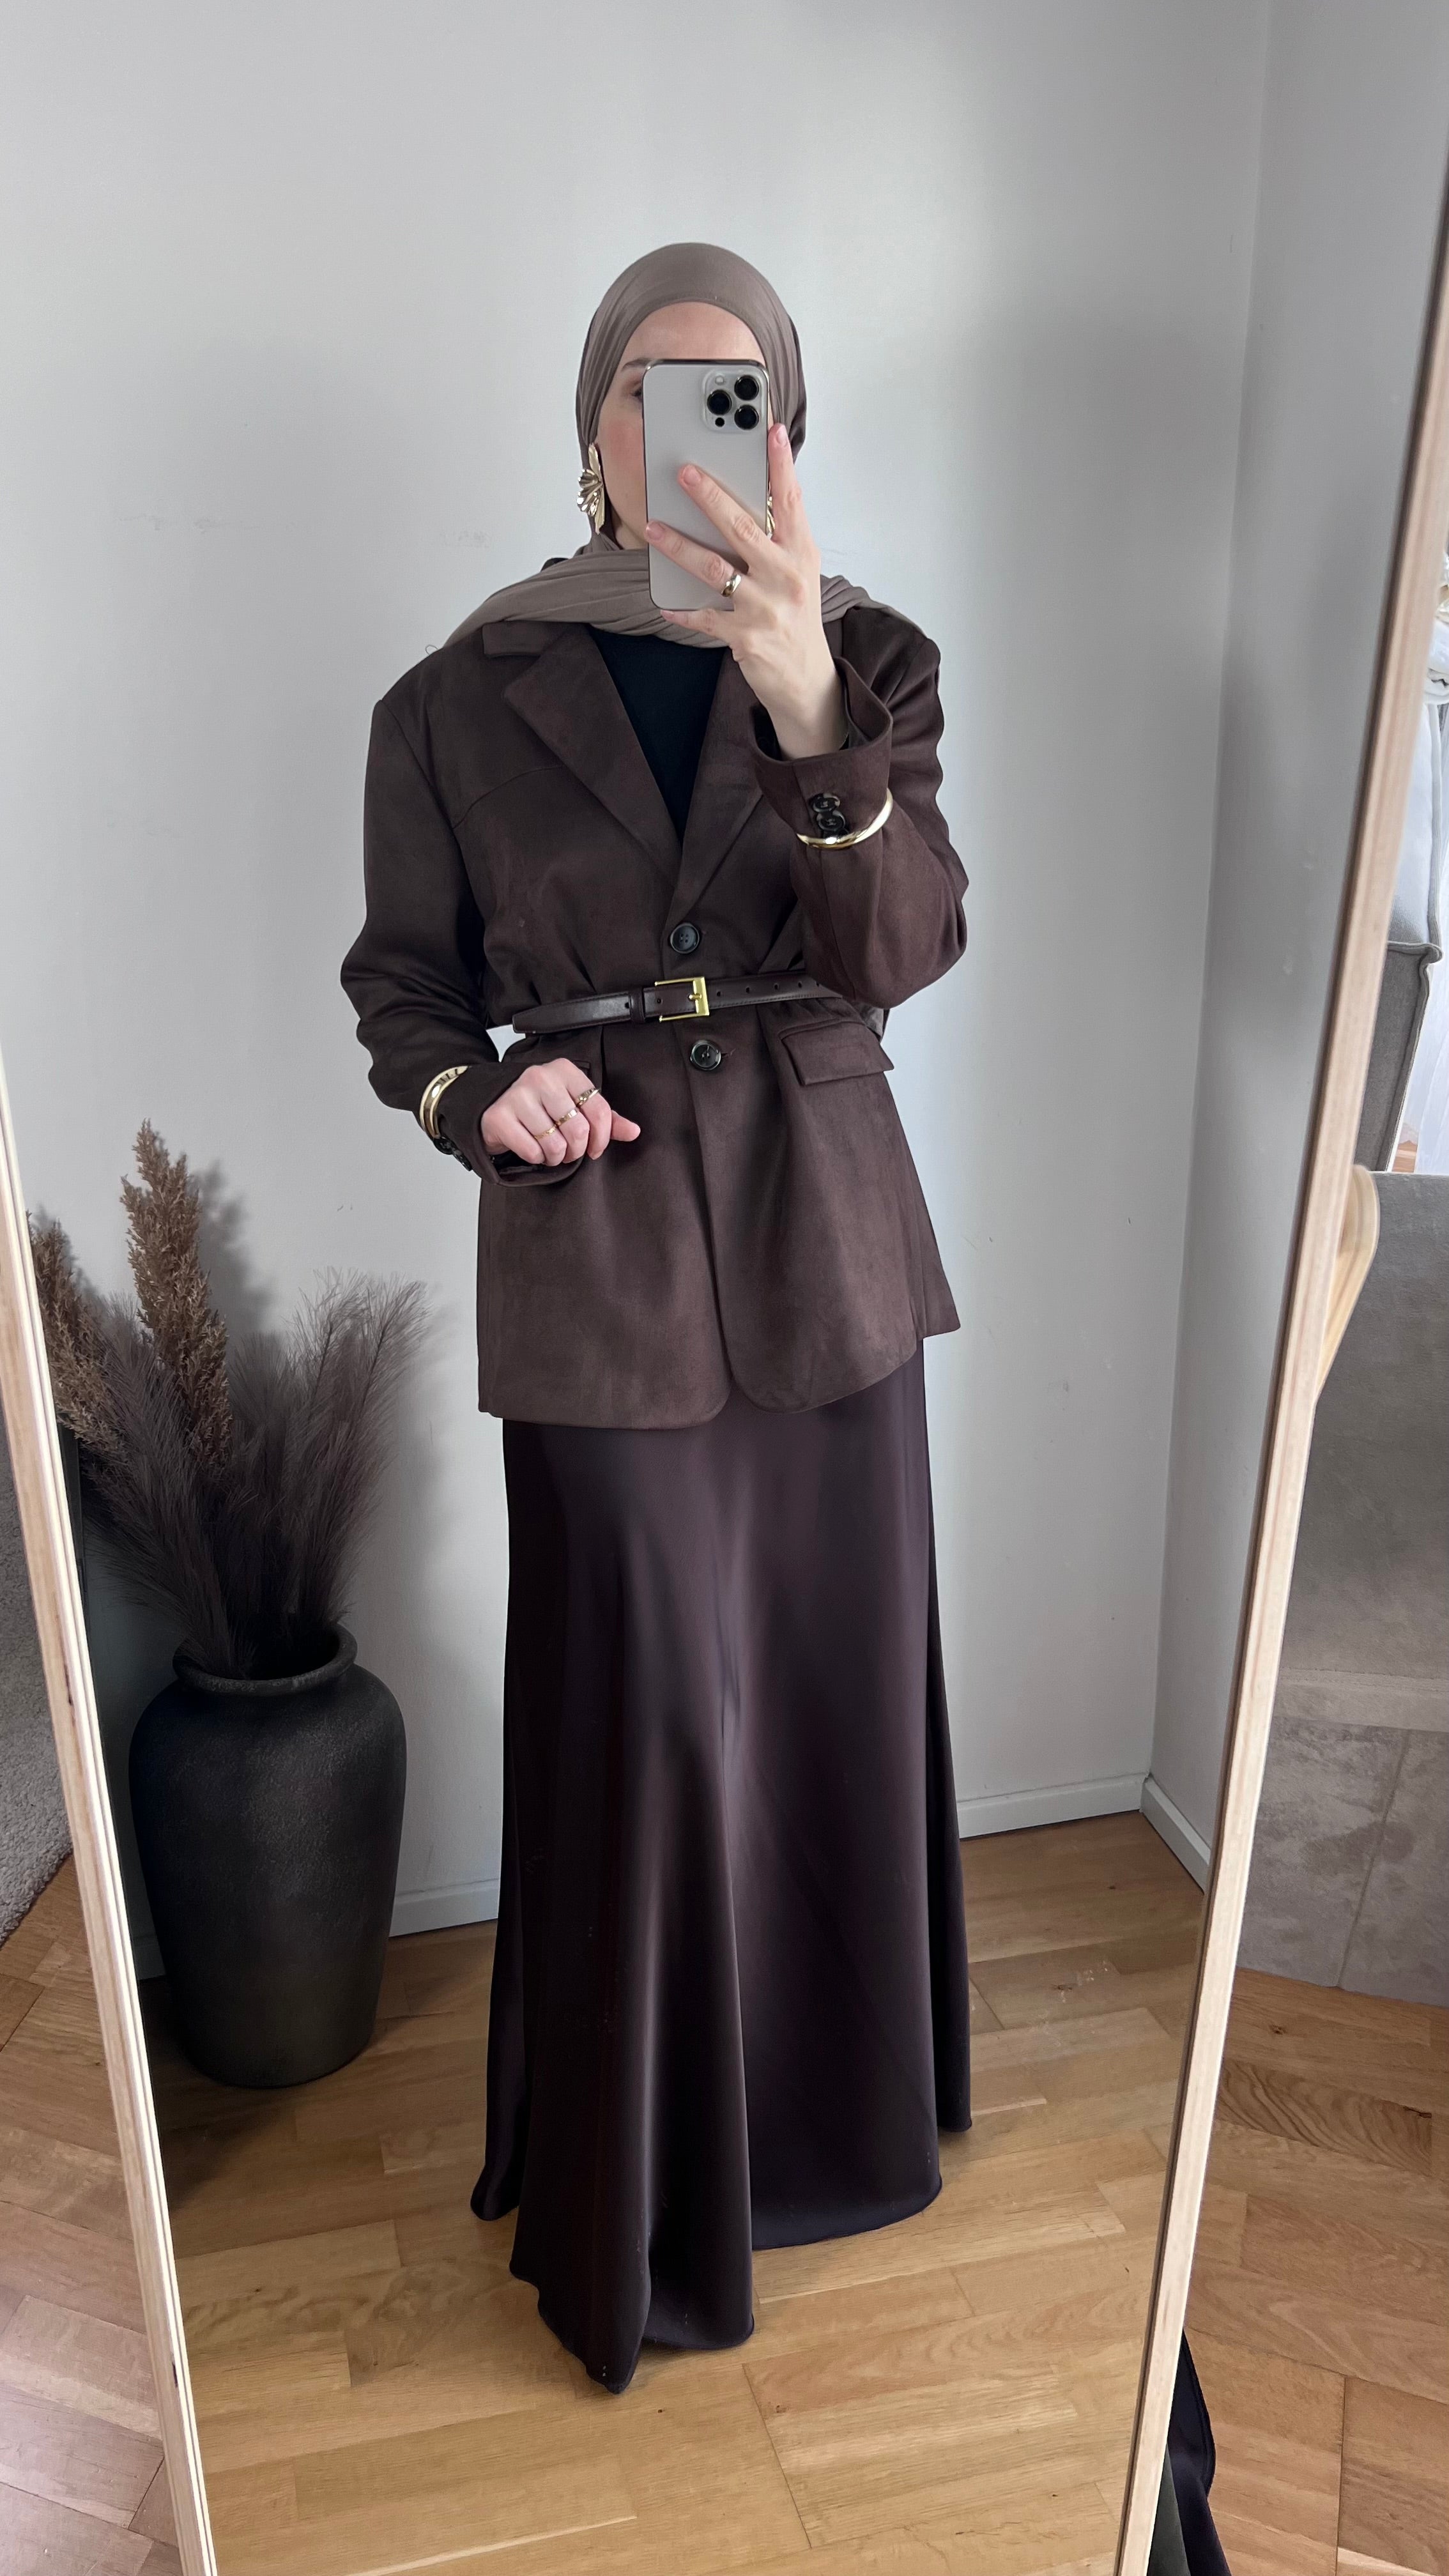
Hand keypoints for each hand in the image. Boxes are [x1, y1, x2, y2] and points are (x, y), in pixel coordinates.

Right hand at [480, 1057, 640, 1167]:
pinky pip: (532, 1151)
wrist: (494, 1106)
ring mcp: (518, 1095)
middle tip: (570, 1151)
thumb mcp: (575, 1105)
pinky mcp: (499, 1116)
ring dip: (556, 1157)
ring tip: (550, 1150)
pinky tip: (533, 1148)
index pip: (599, 1110)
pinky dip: (536, 1158)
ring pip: (555, 1144)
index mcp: (565, 1070)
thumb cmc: (541, 1107)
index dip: (602, 1138)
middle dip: (577, 1151)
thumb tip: (634, 1131)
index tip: (595, 1149)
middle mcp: (541, 1077)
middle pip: (578, 1130)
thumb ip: (605, 1118)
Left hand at [646, 423, 847, 758]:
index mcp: (801, 553)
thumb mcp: (797, 570)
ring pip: (714, 569)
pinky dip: (681, 610)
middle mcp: (787, 577)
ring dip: (679, 546)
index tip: (771, 430)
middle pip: (742, 528)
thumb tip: (737, 497)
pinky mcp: (745, 637)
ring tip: (654, 527)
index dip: (780, 465)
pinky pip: (704, 617)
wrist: (806, 678)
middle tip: (684, 471)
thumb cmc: (795, 613)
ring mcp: (765, 608)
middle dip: (711, 497)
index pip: (791, 501)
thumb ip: (776, 536)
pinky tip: (662, 601)